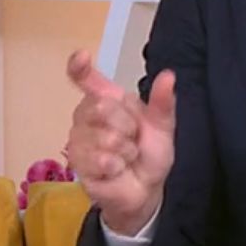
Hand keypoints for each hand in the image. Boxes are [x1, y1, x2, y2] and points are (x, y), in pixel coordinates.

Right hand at [64, 50, 177, 232]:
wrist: (145, 189)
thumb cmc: (148, 154)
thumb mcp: (162, 126)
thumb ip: (162, 102)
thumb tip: (168, 75)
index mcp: (105, 99)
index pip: (83, 78)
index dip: (78, 66)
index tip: (81, 56)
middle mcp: (86, 116)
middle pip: (102, 106)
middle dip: (127, 126)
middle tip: (132, 139)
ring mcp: (78, 139)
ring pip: (105, 136)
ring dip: (125, 151)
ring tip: (125, 157)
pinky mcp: (77, 164)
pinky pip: (101, 159)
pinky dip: (118, 166)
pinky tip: (117, 169)